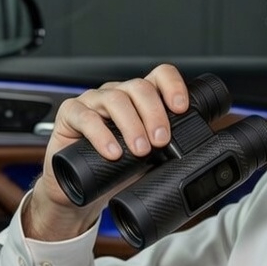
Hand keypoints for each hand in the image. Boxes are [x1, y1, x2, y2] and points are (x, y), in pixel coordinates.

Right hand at [25, 64, 189, 241]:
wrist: (79, 189)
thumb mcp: (147, 159)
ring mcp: (93, 101)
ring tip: (140, 150)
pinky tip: (112, 151)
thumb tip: (196, 158)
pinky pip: (86, 116)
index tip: (182, 108)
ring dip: (132, 125)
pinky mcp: (70, 114)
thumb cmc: (115, 170)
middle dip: (155, 114)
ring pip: (115, 99)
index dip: (173, 86)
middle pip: (139, 87)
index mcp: (139, 99)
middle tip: (161, 141)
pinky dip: (101, 134)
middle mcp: (117, 94)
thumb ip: (166, 150)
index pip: (160, 76)